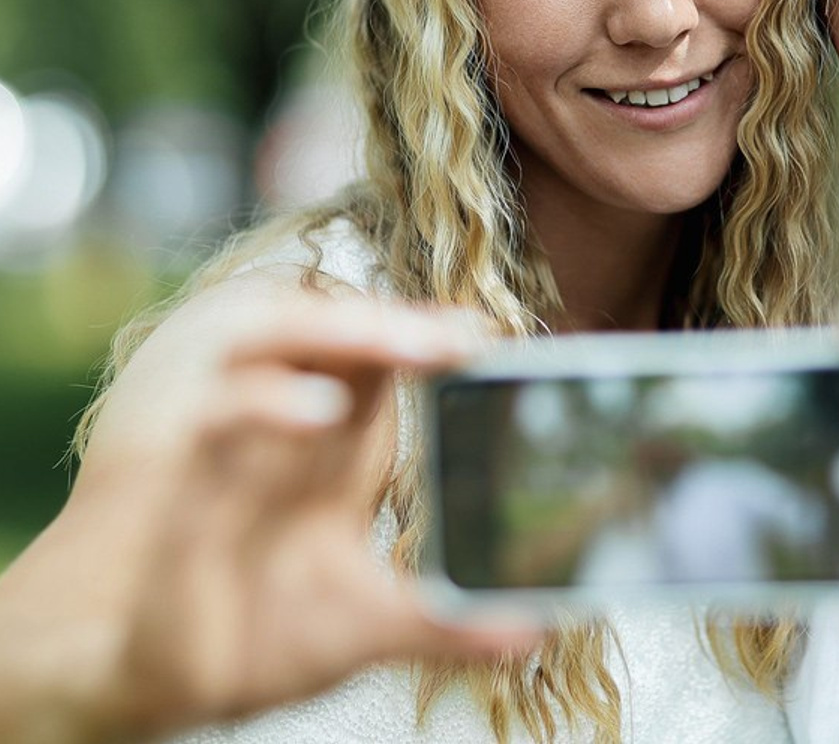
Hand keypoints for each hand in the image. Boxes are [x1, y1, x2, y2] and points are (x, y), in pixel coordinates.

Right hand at [1, 292, 538, 743]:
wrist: (141, 671)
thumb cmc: (258, 633)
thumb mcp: (364, 624)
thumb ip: (442, 622)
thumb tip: (537, 628)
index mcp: (335, 450)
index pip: (383, 364)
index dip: (433, 340)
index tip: (488, 337)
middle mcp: (289, 431)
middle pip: (341, 342)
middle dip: (403, 327)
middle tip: (468, 331)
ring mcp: (238, 442)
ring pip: (282, 351)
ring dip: (346, 339)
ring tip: (414, 346)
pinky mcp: (186, 473)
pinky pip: (222, 415)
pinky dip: (267, 405)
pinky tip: (321, 410)